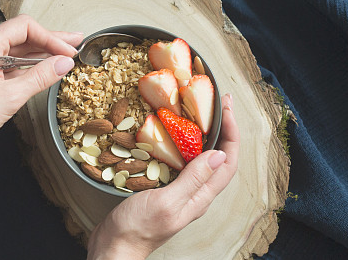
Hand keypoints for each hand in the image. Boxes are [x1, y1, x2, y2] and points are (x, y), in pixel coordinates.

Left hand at [0, 15, 81, 161]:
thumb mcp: (10, 96)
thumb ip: (39, 76)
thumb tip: (64, 63)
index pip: (26, 27)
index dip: (51, 37)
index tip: (68, 52)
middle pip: (22, 36)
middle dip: (50, 39)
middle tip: (76, 41)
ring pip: (16, 51)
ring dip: (40, 53)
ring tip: (65, 54)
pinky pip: (8, 64)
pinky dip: (27, 66)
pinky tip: (41, 70)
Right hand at [87, 94, 238, 259]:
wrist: (115, 246)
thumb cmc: (138, 228)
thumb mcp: (167, 201)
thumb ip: (193, 179)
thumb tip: (219, 154)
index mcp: (201, 197)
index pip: (228, 161)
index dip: (232, 132)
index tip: (225, 106)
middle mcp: (195, 194)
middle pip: (219, 157)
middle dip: (223, 128)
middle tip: (217, 101)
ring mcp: (180, 191)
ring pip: (200, 158)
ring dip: (204, 134)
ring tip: (199, 111)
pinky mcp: (164, 189)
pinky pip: (181, 162)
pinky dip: (182, 143)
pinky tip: (171, 134)